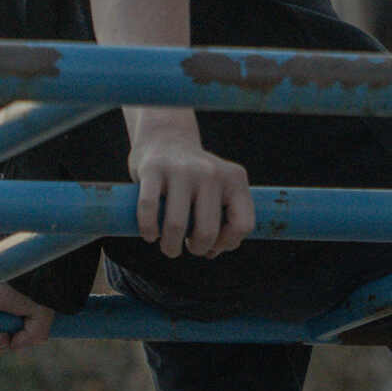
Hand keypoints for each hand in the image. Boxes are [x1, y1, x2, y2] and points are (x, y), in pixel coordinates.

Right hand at [128, 119, 253, 258]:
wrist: (166, 139)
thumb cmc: (195, 179)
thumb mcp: (221, 191)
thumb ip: (225, 220)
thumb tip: (213, 251)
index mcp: (234, 179)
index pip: (242, 225)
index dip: (227, 244)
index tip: (213, 244)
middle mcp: (211, 172)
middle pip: (207, 232)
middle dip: (196, 250)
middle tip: (186, 247)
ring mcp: (182, 169)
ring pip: (177, 226)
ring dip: (170, 247)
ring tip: (168, 246)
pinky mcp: (153, 168)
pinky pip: (149, 210)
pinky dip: (148, 231)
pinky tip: (150, 235)